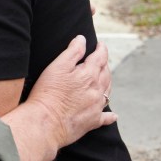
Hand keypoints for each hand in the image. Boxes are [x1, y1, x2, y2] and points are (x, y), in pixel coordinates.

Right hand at [27, 35, 115, 149]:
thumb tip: (82, 39)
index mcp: (89, 75)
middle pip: (106, 74)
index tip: (101, 44)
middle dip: (105, 65)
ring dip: (108, 83)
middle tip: (102, 59)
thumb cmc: (48, 93)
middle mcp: (97, 91)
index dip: (101, 49)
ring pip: (108, 92)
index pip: (100, 58)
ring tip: (105, 78)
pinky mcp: (93, 122)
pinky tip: (113, 114)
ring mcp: (96, 107)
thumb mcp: (57, 66)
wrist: (46, 122)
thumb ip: (72, 51)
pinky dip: (110, 114)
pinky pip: (106, 117)